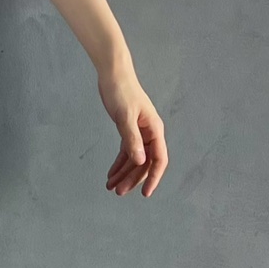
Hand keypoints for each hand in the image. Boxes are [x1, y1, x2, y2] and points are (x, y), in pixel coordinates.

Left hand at [98, 65, 167, 196]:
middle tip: (118, 192)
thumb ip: (132, 139)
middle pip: (144, 163)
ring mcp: (139, 132)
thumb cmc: (121, 91)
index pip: (158, 160)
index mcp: (154, 130)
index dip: (153, 177)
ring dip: (124, 174)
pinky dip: (119, 164)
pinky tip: (110, 174)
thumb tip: (141, 162)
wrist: (113, 74)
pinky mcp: (128, 130)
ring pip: (134, 159)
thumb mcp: (125, 116)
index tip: (146, 193)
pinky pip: (126, 152)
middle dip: (132, 179)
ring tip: (110, 187)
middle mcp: (150, 133)